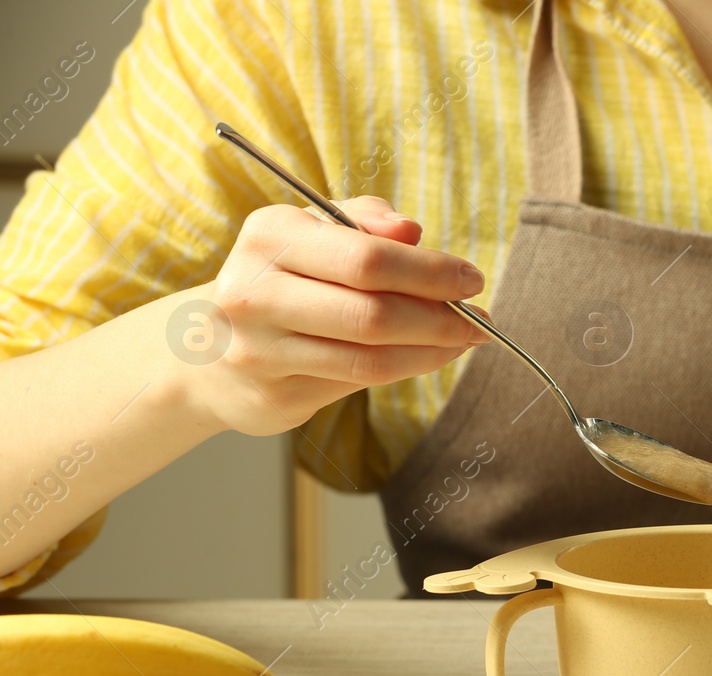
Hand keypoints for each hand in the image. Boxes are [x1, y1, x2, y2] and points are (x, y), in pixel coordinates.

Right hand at [177, 196, 490, 435]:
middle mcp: (255, 291)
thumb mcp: (312, 230)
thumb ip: (365, 220)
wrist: (206, 347)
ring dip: (433, 349)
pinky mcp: (273, 393)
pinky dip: (408, 368)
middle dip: (441, 317)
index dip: (430, 272)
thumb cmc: (281, 277)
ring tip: (464, 339)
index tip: (471, 279)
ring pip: (371, 357)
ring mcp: (259, 348)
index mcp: (269, 235)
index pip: (367, 258)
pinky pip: (358, 383)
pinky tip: (432, 356)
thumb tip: (412, 231)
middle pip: (373, 313)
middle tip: (479, 318)